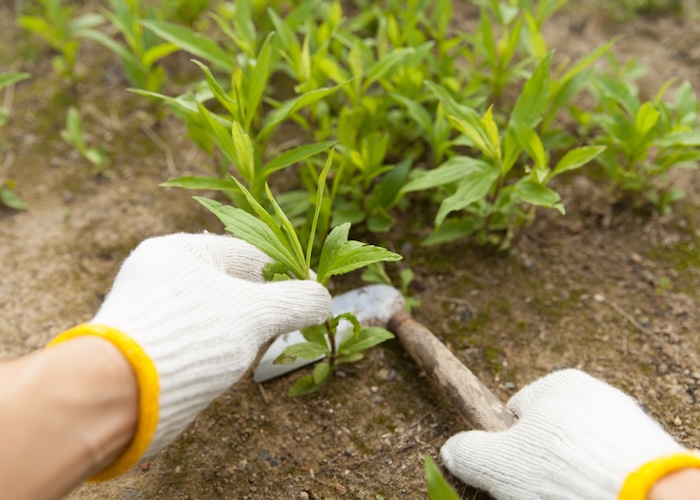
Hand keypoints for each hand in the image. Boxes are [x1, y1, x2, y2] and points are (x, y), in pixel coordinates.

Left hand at [49, 233, 330, 478]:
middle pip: (229, 283)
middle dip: (262, 303)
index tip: (311, 291)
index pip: (246, 253)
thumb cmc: (191, 335)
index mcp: (179, 250)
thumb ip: (296, 300)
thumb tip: (325, 298)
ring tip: (259, 344)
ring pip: (213, 311)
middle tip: (288, 322)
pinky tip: (229, 361)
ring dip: (242, 327)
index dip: (284, 273)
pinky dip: (218, 344)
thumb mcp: (256, 313)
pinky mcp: (147, 343)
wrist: (121, 393)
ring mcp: (151, 309)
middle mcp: (159, 274)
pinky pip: (195, 335)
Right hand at [440, 369, 698, 498]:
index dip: (510, 446)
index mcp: (557, 384)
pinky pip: (610, 462)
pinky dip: (600, 477)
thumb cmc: (564, 471)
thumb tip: (452, 450)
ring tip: (571, 494)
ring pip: (581, 449)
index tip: (515, 470)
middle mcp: (593, 392)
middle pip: (551, 433)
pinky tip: (598, 493)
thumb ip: (468, 451)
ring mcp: (624, 418)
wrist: (644, 495)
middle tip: (542, 488)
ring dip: (572, 470)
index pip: (518, 413)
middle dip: (542, 461)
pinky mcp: (646, 445)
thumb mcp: (497, 463)